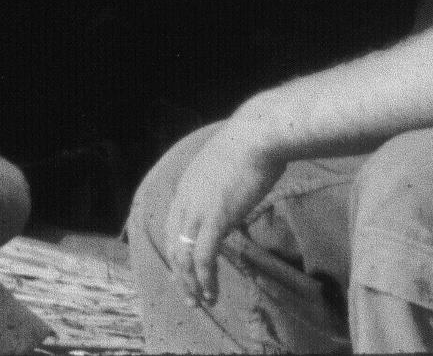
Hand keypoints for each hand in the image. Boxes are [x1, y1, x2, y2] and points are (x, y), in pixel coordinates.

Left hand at [161, 116, 284, 308]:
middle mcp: (185, 200)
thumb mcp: (232, 158)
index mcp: (188, 184)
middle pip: (172, 245)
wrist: (261, 132)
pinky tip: (212, 292)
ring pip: (183, 257)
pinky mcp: (215, 220)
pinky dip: (205, 278)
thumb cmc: (256, 137)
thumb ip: (227, 175)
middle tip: (188, 294)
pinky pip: (203, 258)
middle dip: (179, 274)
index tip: (183, 266)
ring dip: (190, 283)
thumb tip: (240, 178)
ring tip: (201, 301)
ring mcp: (198, 211)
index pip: (172, 225)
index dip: (176, 248)